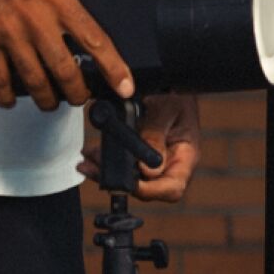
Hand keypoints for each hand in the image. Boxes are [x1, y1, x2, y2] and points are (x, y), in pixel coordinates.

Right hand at [0, 0, 138, 110]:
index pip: (95, 40)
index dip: (113, 68)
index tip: (124, 87)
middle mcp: (36, 20)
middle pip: (66, 71)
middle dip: (77, 93)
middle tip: (80, 97)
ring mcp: (9, 33)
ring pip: (34, 81)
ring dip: (46, 99)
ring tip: (51, 102)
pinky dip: (6, 96)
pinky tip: (10, 100)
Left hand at [81, 90, 200, 200]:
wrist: (168, 82)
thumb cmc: (175, 93)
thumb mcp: (166, 108)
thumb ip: (155, 135)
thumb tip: (146, 168)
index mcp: (185, 156)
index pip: (172, 188)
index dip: (150, 191)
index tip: (129, 182)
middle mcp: (170, 163)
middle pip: (147, 187)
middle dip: (118, 180)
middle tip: (93, 166)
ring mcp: (153, 160)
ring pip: (130, 177)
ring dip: (106, 171)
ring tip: (88, 160)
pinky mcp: (138, 153)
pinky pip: (122, 163)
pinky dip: (105, 159)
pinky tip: (91, 153)